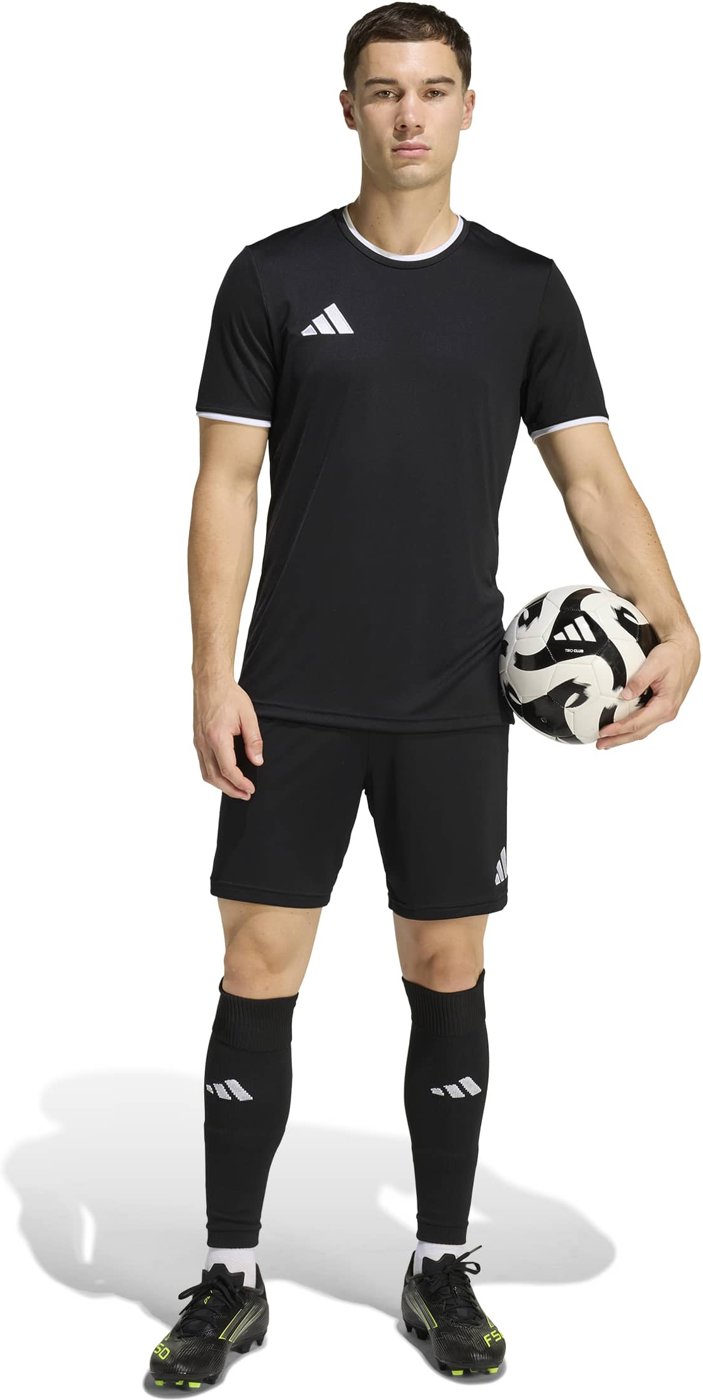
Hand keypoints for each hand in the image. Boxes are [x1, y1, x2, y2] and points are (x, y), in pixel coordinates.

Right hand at [193, 677, 263, 797]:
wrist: (210, 682)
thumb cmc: (229, 696)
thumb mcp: (248, 716)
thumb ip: (253, 740)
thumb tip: (257, 761)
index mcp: (217, 737)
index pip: (228, 769)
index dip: (240, 783)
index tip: (251, 788)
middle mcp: (204, 743)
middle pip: (214, 777)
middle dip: (230, 790)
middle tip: (245, 795)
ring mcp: (198, 742)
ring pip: (206, 773)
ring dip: (221, 785)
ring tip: (236, 789)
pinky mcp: (197, 740)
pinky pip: (203, 764)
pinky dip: (213, 775)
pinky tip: (225, 776)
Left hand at [596, 628, 699, 748]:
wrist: (685, 652)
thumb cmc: (673, 656)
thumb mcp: (655, 664)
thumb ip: (639, 680)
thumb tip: (623, 695)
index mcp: (665, 705)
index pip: (637, 723)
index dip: (619, 729)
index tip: (603, 731)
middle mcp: (666, 713)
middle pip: (639, 733)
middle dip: (618, 740)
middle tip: (600, 744)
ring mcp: (664, 712)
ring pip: (642, 730)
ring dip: (624, 737)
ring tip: (606, 741)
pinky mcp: (661, 709)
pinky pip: (644, 723)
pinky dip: (631, 728)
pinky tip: (620, 729)